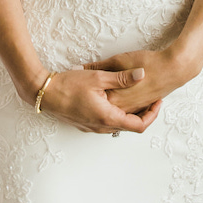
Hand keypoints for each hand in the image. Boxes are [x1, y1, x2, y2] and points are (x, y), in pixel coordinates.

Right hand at [40, 66, 161, 134]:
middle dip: (144, 114)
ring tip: (137, 98)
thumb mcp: (98, 77)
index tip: (157, 102)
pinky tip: (117, 100)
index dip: (152, 115)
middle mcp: (101, 127)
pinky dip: (117, 114)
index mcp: (108, 117)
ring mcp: (92, 127)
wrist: (44, 93)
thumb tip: (142, 74)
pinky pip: (107, 123)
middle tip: (151, 99)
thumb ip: (122, 78)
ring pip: (119, 125)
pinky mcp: (85, 124)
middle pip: (130, 126)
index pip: (139, 125)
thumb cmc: (69, 85)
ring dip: (130, 115)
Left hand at [85, 48, 195, 115]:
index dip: (85, 99)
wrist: (175, 67)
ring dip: (110, 105)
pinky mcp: (145, 103)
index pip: (92, 105)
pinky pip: (129, 110)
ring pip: (118, 113)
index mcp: (115, 101)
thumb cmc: (149, 63)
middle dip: (97, 103)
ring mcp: (136, 107)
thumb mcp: (118, 60)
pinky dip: (122, 103)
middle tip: (90, 91)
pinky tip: (121, 91)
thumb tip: (81, 67)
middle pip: (105, 112)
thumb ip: (100, 67)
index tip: (83, 91)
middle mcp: (125, 108)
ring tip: (104, 92)